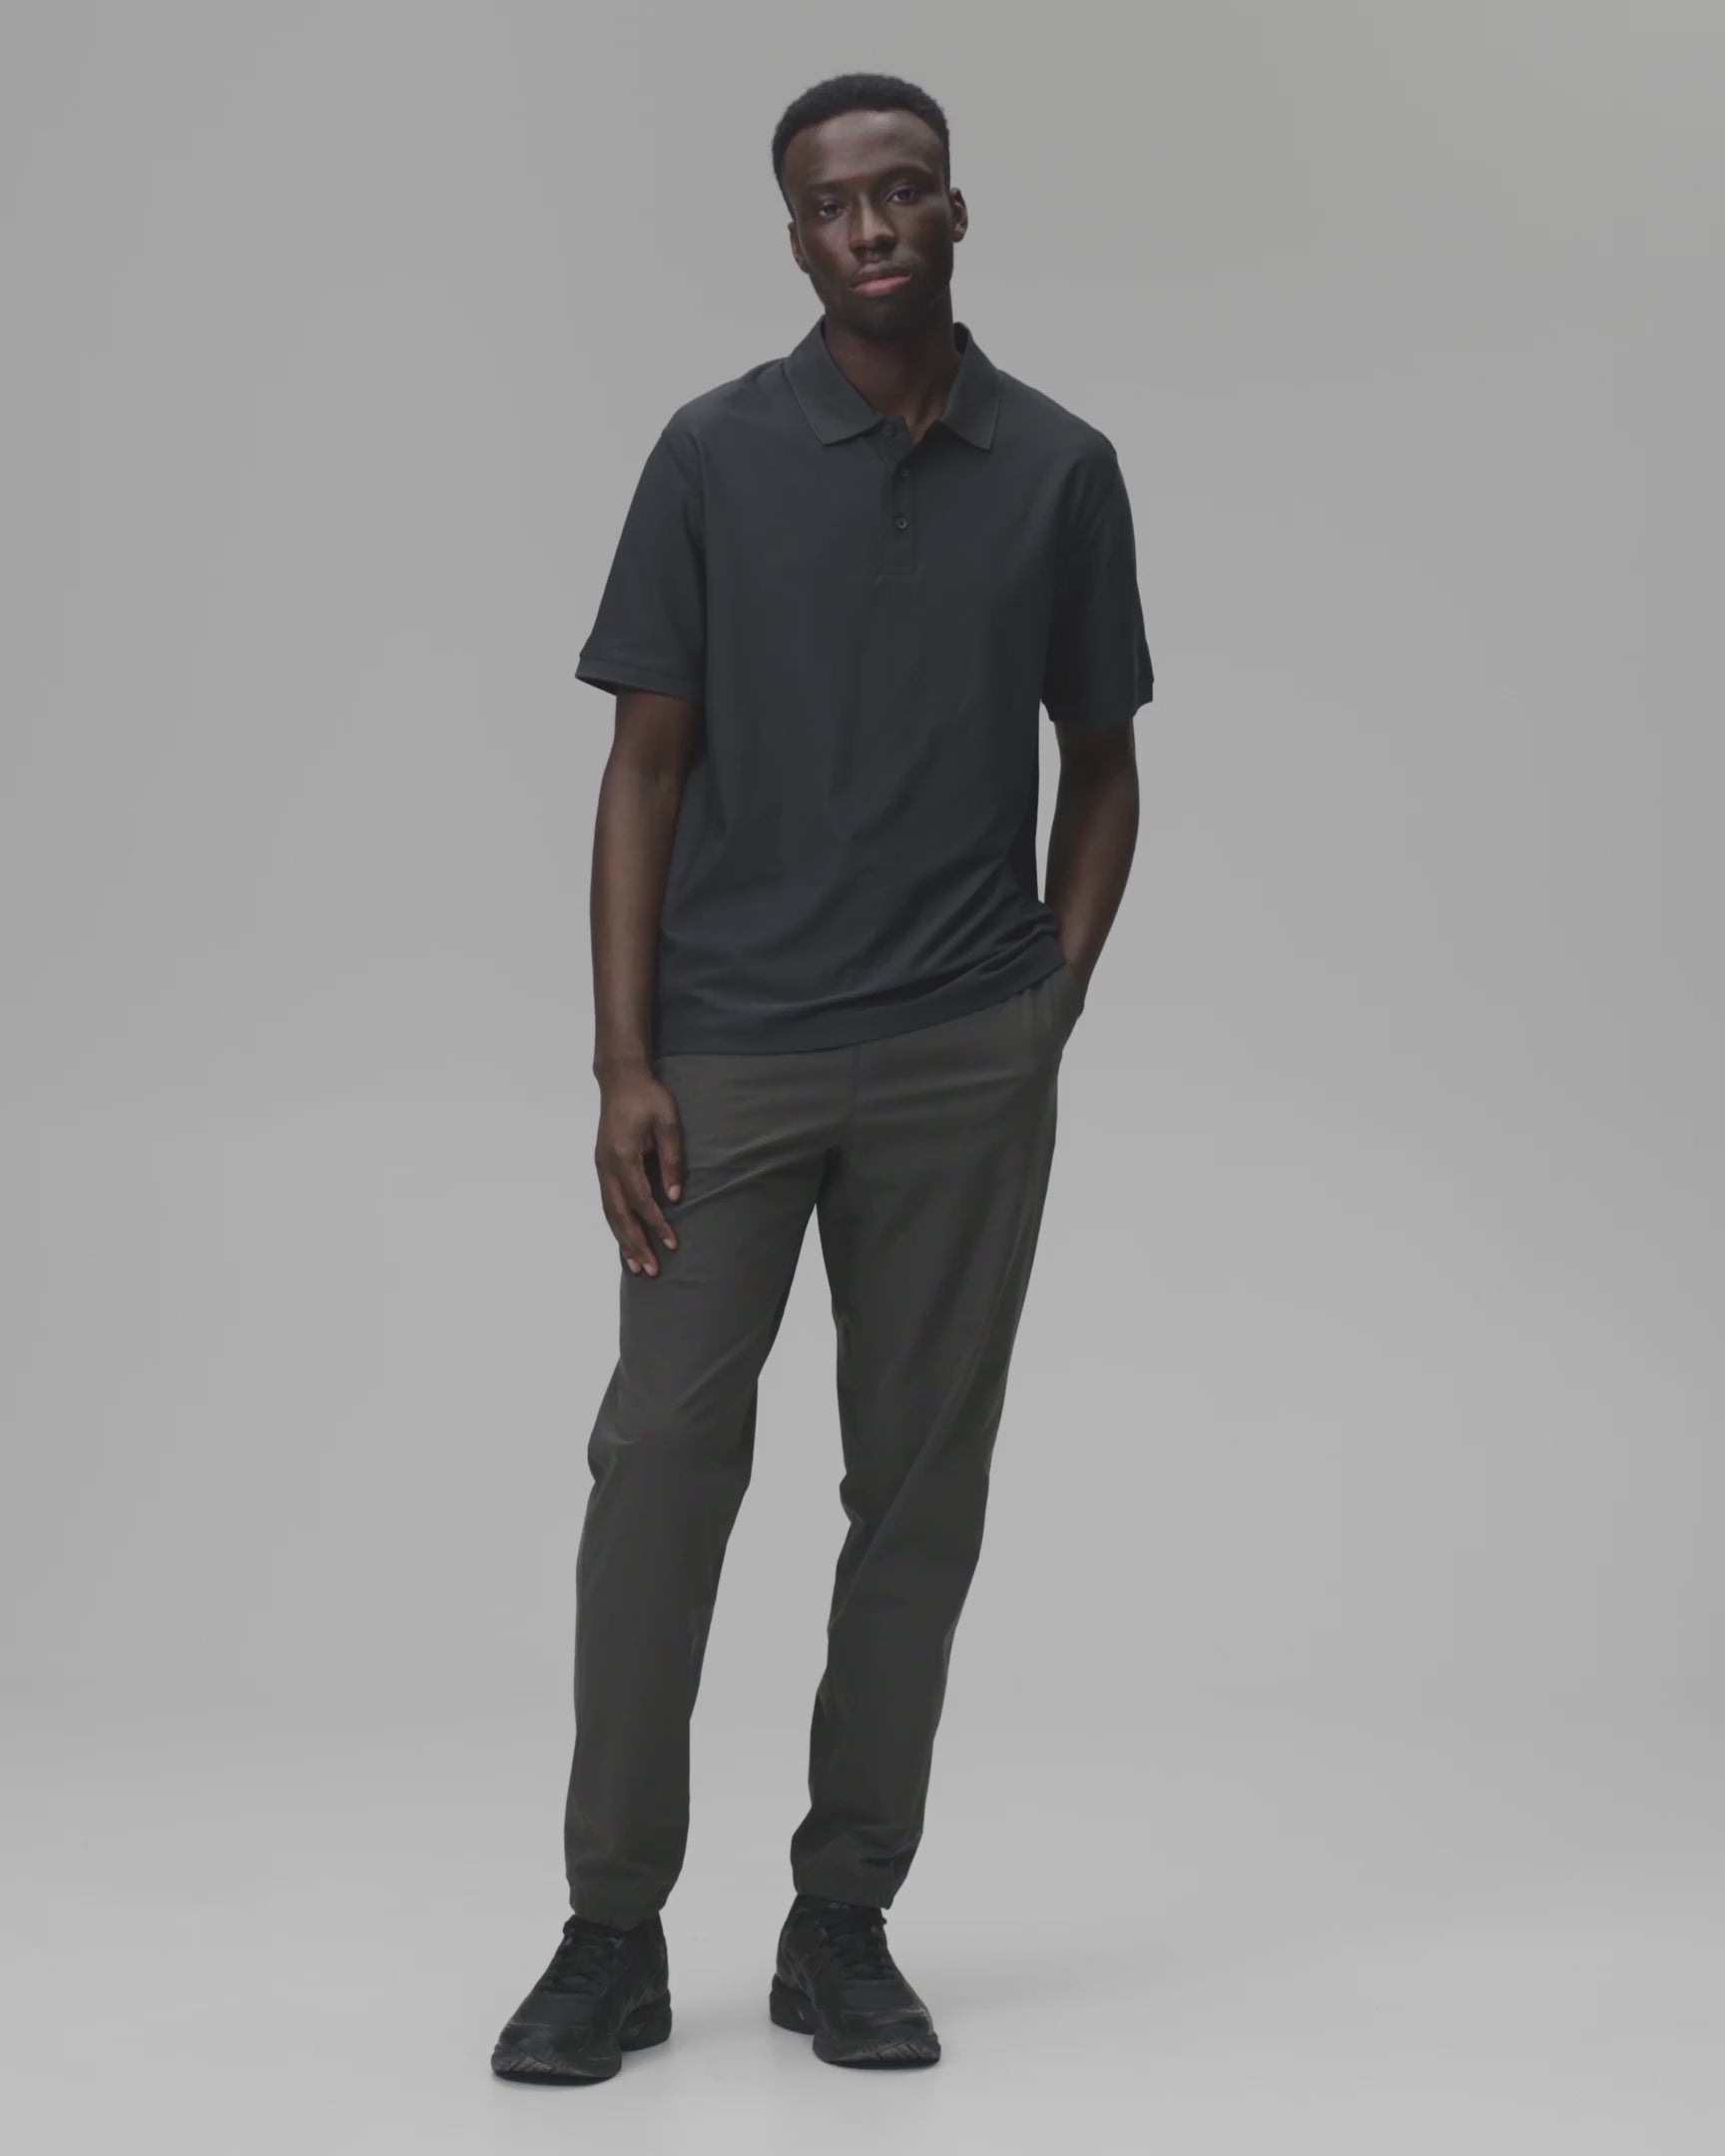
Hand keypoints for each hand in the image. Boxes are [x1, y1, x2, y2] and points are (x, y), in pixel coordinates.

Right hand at [594, 1060, 684, 1277]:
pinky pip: (607, 1203)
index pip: (641, 1199)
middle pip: (620, 1215)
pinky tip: (625, 1242)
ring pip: (609, 1213)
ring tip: (636, 1267)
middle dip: (635, 1244)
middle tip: (651, 1270)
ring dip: (622, 1241)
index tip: (671, 1243)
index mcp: (624, 1156)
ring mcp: (601, 1168)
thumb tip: (675, 1195)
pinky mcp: (602, 1167)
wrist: (620, 1080)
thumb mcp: (668, 1123)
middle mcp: (607, 1166)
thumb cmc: (648, 1098)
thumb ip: (671, 1159)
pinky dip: (615, 1226)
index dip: (656, 1224)